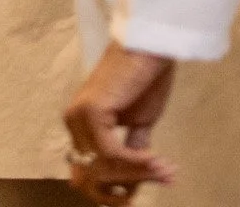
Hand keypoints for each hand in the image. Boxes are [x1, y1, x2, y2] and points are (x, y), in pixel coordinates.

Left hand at [64, 43, 177, 200]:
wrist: (150, 47)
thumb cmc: (146, 78)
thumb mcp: (137, 124)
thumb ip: (129, 151)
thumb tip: (130, 186)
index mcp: (80, 124)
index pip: (88, 173)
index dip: (112, 191)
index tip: (137, 196)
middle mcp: (73, 121)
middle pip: (92, 177)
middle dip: (122, 188)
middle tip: (156, 182)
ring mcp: (79, 116)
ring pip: (104, 168)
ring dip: (138, 174)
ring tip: (165, 170)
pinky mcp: (92, 112)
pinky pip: (112, 154)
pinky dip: (136, 163)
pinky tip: (155, 160)